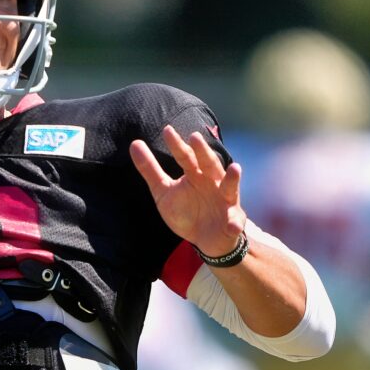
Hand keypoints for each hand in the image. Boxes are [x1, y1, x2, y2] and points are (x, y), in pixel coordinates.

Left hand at [129, 125, 245, 255]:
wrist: (204, 239)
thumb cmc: (186, 210)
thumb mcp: (163, 191)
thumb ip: (150, 169)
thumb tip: (134, 143)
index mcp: (195, 174)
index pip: (185, 156)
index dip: (177, 144)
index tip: (167, 130)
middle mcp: (213, 182)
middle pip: (209, 164)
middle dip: (203, 152)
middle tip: (195, 137)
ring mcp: (225, 201)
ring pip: (230, 187)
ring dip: (232, 179)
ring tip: (235, 168)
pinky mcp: (233, 222)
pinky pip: (235, 223)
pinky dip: (234, 223)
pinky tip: (232, 224)